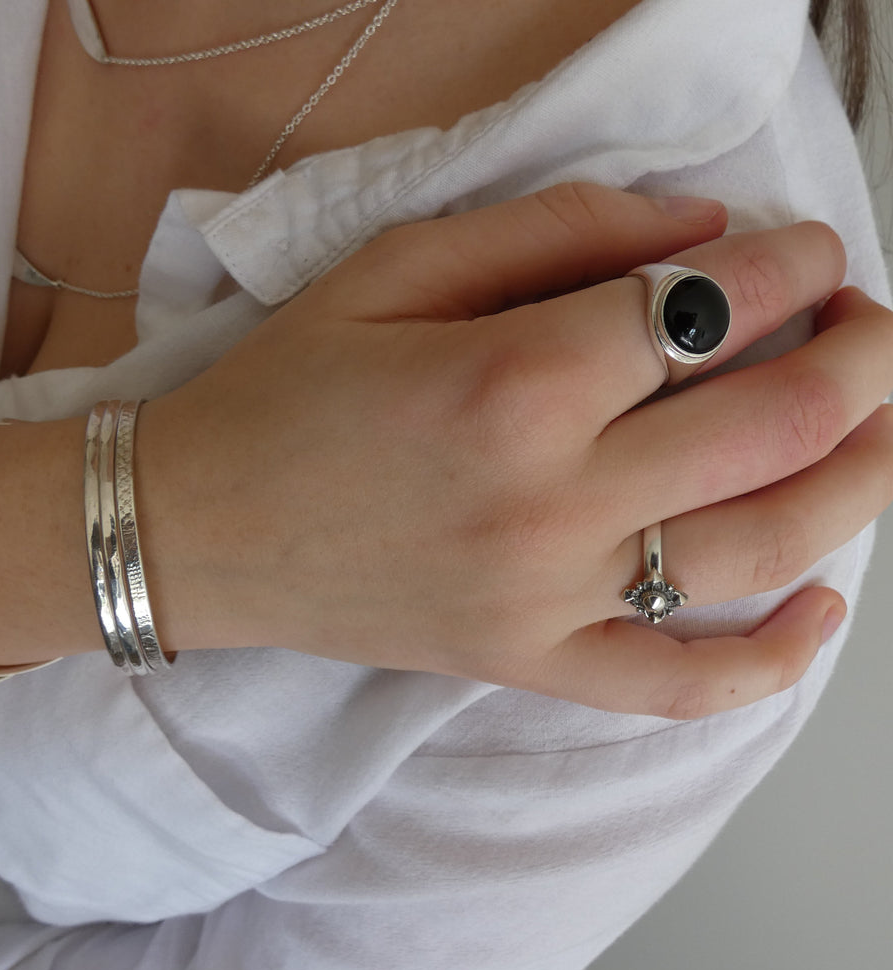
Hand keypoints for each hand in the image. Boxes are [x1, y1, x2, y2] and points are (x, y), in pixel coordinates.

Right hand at [140, 183, 892, 717]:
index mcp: (510, 381)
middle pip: (771, 424)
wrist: (199, 530)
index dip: (788, 267)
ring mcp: (546, 599)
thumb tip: (697, 231)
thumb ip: (554, 231)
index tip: (807, 252)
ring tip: (886, 431)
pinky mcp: (528, 662)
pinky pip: (678, 685)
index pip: (709, 311)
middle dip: (862, 358)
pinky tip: (820, 606)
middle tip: (872, 327)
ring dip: (859, 479)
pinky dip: (771, 658)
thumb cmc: (280, 395)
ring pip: (761, 547)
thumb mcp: (394, 271)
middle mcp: (548, 499)